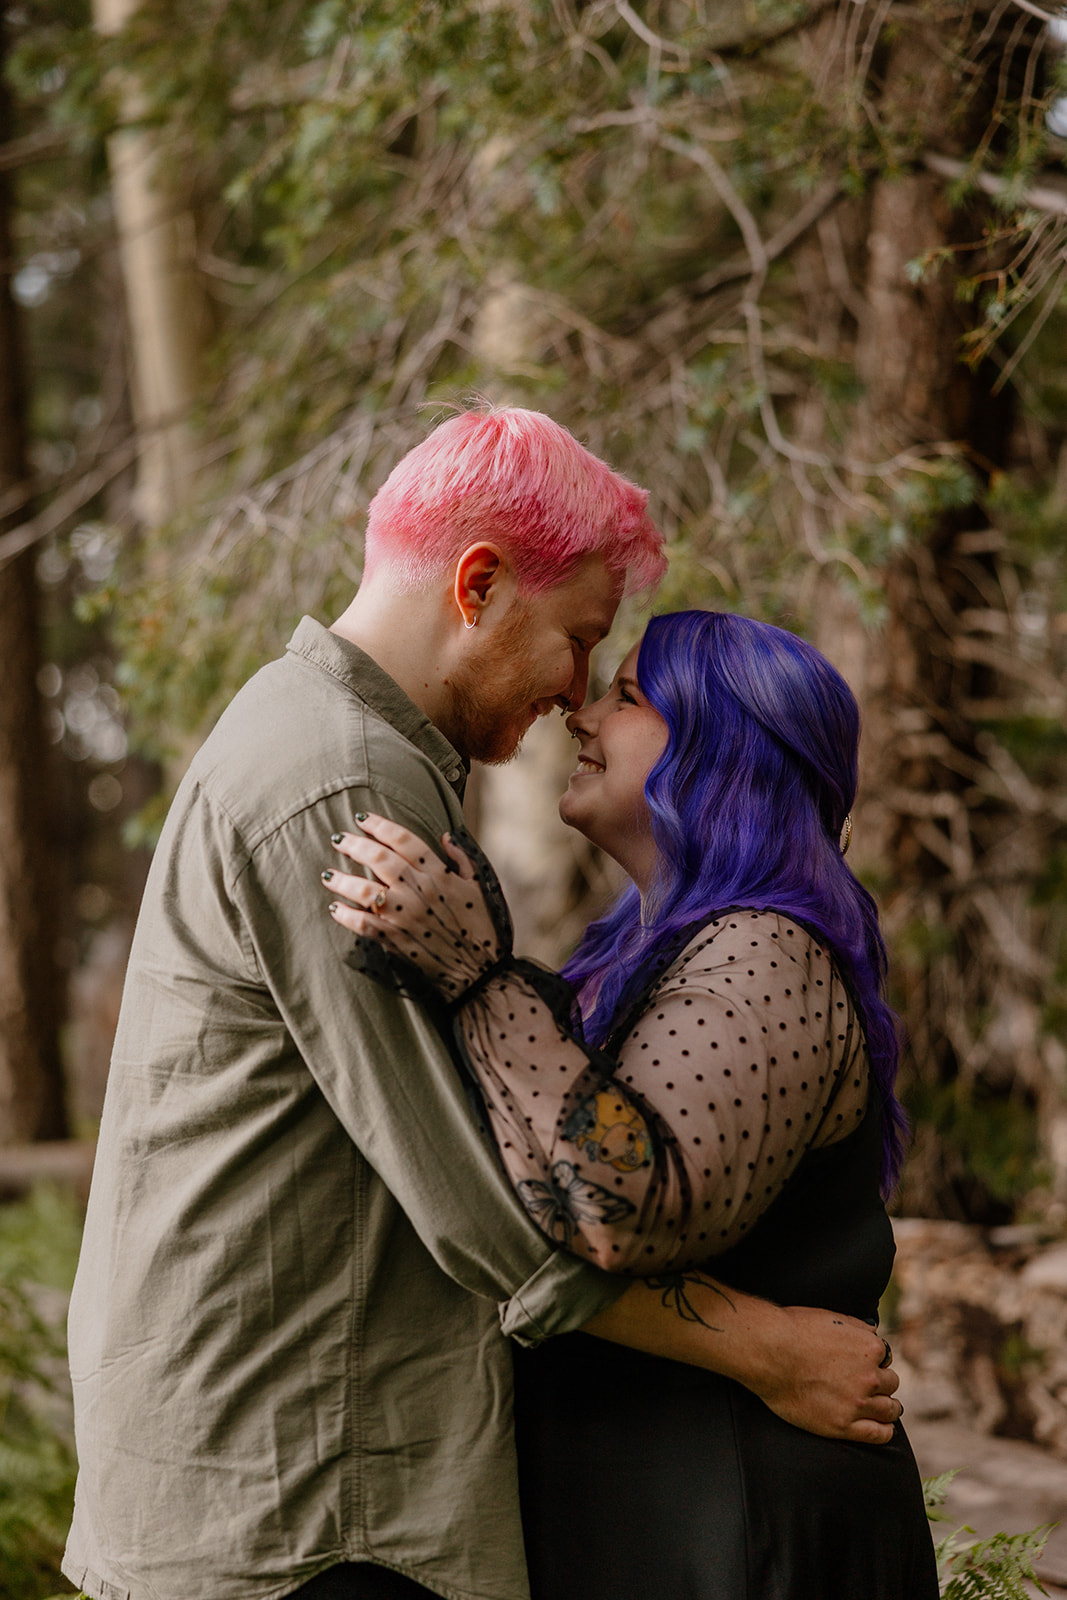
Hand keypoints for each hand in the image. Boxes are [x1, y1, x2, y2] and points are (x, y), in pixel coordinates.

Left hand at [324, 813, 502, 1002]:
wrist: (479, 970)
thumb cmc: (481, 927)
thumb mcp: (478, 887)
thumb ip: (462, 859)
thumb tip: (445, 836)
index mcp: (438, 875)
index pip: (404, 840)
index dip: (380, 825)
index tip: (362, 818)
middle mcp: (419, 890)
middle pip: (379, 859)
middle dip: (354, 845)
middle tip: (338, 838)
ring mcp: (405, 915)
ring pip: (365, 890)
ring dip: (342, 879)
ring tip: (327, 874)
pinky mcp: (395, 939)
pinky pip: (363, 924)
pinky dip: (346, 915)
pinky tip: (335, 908)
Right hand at [745, 1304, 901, 1443]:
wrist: (769, 1353)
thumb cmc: (795, 1330)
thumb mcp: (833, 1317)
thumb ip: (859, 1328)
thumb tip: (874, 1333)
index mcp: (870, 1348)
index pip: (885, 1357)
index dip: (874, 1360)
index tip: (863, 1365)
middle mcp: (870, 1377)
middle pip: (891, 1383)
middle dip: (881, 1382)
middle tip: (867, 1384)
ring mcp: (857, 1403)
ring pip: (889, 1408)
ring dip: (887, 1405)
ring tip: (880, 1406)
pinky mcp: (843, 1425)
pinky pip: (878, 1434)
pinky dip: (884, 1430)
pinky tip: (882, 1426)